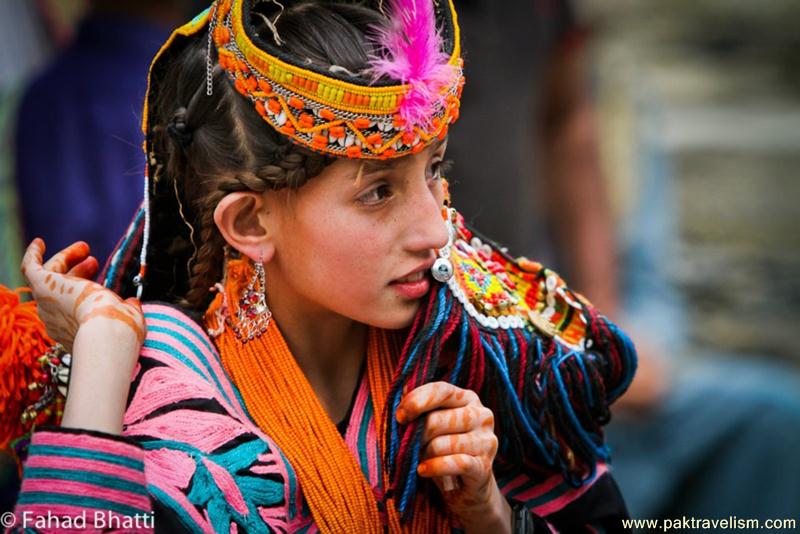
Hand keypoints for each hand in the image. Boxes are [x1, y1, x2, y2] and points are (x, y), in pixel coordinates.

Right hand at [21, 238, 145, 433]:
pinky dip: (33, 254)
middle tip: (93, 260)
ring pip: (51, 275)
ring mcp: (47, 302)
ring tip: (84, 247)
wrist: (106, 332)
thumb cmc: (121, 329)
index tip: (96, 273)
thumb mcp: (128, 318)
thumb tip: (132, 301)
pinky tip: (40, 242)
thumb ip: (127, 309)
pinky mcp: (42, 287)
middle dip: (77, 272)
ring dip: (66, 259)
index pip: (74, 305)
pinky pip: (30, 268)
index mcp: (73, 330)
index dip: (85, 286)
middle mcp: (55, 319)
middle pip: (61, 289)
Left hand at [397, 382, 510, 533]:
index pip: (441, 390)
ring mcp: (486, 441)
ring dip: (425, 454)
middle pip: (437, 420)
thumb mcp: (432, 425)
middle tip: (410, 446)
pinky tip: (423, 470)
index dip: (416, 401)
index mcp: (467, 398)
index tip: (400, 417)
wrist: (466, 486)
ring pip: (442, 444)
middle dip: (417, 436)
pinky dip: (434, 467)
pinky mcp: (484, 466)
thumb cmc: (443, 449)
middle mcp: (481, 415)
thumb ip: (419, 409)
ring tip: (421, 459)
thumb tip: (401, 392)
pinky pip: (455, 463)